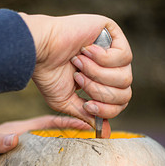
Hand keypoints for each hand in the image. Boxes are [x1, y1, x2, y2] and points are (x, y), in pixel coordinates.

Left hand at [0, 115, 89, 165]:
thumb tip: (13, 139)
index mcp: (18, 130)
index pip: (47, 122)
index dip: (67, 121)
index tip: (87, 123)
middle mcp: (22, 141)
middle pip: (52, 137)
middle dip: (72, 138)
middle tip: (94, 145)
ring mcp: (21, 156)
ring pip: (47, 154)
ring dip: (63, 156)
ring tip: (85, 164)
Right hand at [19, 13, 132, 134]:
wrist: (39, 50)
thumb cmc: (48, 74)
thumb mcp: (67, 102)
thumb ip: (87, 115)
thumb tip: (105, 133)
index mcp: (101, 81)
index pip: (120, 103)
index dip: (106, 109)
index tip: (87, 104)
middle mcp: (110, 66)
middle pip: (126, 93)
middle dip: (99, 91)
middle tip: (79, 79)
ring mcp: (113, 48)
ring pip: (126, 76)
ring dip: (98, 75)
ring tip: (79, 64)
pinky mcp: (112, 32)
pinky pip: (125, 56)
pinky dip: (103, 58)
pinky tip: (86, 50)